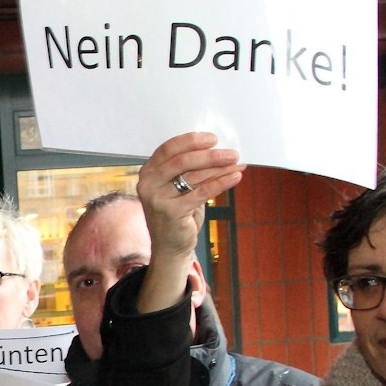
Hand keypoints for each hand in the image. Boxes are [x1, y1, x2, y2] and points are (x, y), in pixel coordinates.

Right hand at [135, 132, 241, 315]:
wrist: (170, 246)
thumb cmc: (177, 213)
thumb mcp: (178, 187)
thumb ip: (189, 170)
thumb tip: (218, 151)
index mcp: (148, 172)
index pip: (168, 149)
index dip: (191, 141)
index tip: (213, 138)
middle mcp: (148, 184)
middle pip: (182, 161)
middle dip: (210, 155)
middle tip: (231, 153)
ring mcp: (157, 199)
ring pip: (194, 176)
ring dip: (220, 168)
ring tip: (237, 163)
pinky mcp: (171, 212)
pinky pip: (201, 192)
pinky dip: (221, 183)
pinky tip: (235, 177)